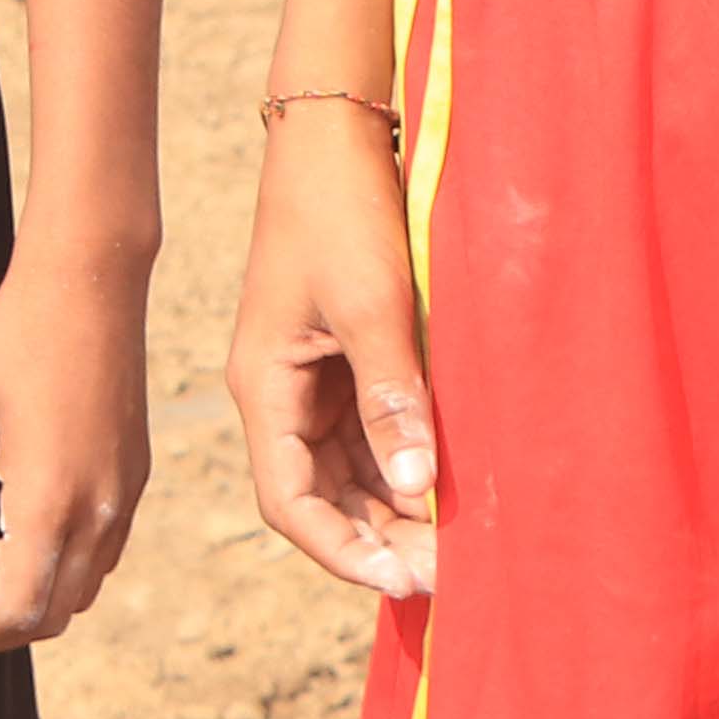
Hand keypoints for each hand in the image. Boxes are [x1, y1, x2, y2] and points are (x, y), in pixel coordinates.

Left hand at [0, 250, 151, 651]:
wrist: (89, 289)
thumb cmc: (13, 345)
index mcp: (50, 505)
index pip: (14, 613)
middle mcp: (98, 515)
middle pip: (51, 617)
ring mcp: (124, 500)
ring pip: (80, 593)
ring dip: (30, 604)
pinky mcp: (133, 481)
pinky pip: (100, 558)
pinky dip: (60, 573)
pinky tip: (21, 541)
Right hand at [225, 102, 437, 598]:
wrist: (333, 138)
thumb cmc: (342, 212)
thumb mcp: (372, 304)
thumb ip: (393, 395)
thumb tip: (418, 486)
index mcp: (264, 386)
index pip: (290, 501)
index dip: (341, 551)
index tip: (401, 580)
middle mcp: (281, 395)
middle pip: (321, 498)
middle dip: (376, 541)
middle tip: (447, 574)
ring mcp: (312, 381)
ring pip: (348, 474)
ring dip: (394, 512)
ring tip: (454, 545)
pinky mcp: (344, 362)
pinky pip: (371, 437)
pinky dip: (405, 469)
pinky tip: (448, 489)